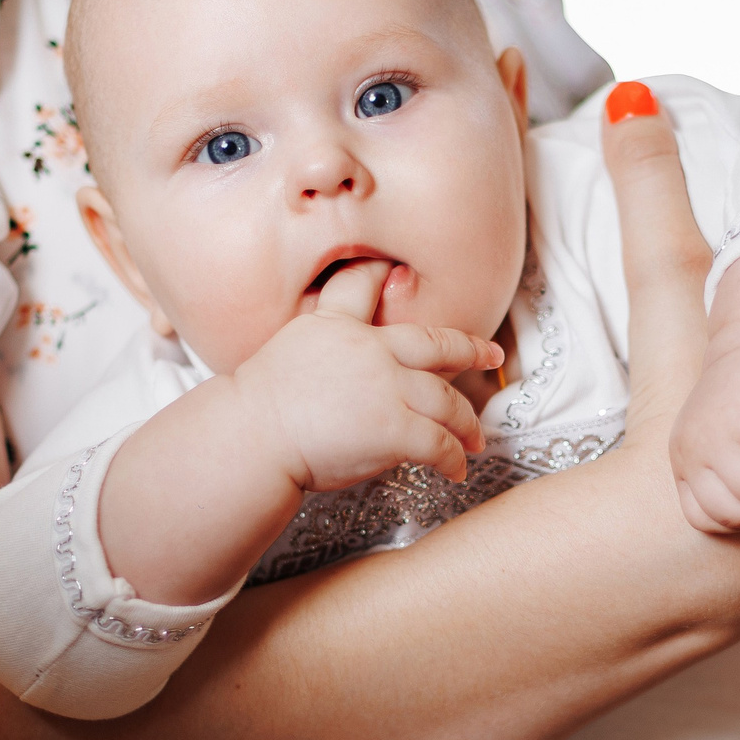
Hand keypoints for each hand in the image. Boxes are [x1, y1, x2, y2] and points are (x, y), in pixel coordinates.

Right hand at [239, 258, 502, 491]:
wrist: (248, 439)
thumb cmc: (255, 413)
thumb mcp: (286, 356)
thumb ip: (322, 351)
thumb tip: (345, 372)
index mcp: (334, 325)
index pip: (361, 287)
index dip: (381, 273)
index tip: (400, 268)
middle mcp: (368, 349)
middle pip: (434, 343)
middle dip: (470, 348)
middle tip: (491, 355)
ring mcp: (384, 387)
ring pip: (446, 401)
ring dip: (465, 423)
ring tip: (473, 440)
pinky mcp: (393, 428)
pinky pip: (438, 444)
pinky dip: (452, 459)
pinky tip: (455, 470)